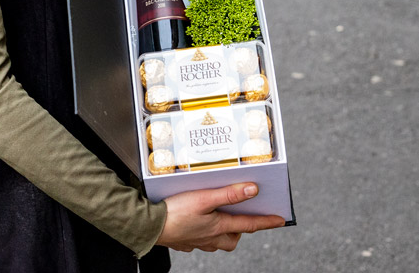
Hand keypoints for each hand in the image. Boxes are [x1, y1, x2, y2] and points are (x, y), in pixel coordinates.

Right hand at [156, 183, 284, 253]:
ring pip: (218, 240)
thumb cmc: (175, 212)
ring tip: (218, 216)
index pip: (249, 224)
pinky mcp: (184, 241)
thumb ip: (229, 194)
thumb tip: (252, 190)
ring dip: (223, 230)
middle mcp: (211, 238)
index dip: (266, 221)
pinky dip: (204, 232)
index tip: (281, 220)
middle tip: (241, 214)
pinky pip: (201, 239)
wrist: (150, 227)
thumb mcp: (204, 198)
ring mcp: (197, 242)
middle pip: (234, 236)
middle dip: (241, 227)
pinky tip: (196, 222)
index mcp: (219, 227)